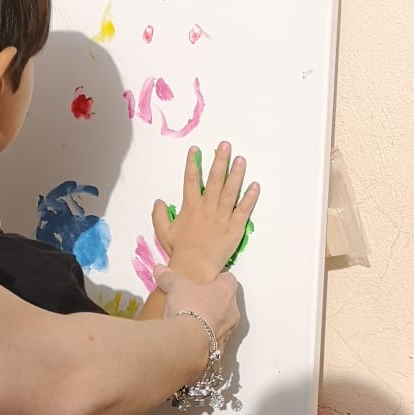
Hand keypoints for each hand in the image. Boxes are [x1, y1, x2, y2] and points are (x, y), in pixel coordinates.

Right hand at [152, 142, 259, 282]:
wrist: (194, 269)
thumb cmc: (179, 251)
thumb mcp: (163, 232)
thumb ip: (158, 215)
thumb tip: (158, 201)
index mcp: (190, 208)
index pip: (191, 180)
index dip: (193, 164)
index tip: (195, 149)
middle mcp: (207, 209)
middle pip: (214, 180)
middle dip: (219, 161)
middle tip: (225, 145)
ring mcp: (222, 218)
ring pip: (230, 191)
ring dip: (236, 174)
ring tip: (241, 159)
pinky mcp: (234, 228)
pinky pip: (243, 210)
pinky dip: (250, 198)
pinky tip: (255, 185)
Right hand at [156, 268, 241, 353]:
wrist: (188, 343)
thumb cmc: (189, 308)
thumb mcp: (176, 287)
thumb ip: (169, 278)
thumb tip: (160, 269)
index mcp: (226, 292)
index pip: (229, 280)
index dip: (218, 279)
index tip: (208, 281)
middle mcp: (232, 313)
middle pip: (227, 303)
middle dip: (214, 303)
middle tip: (197, 302)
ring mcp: (227, 334)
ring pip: (223, 324)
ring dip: (211, 323)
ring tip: (191, 323)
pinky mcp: (219, 352)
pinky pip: (214, 343)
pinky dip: (204, 341)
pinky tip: (190, 340)